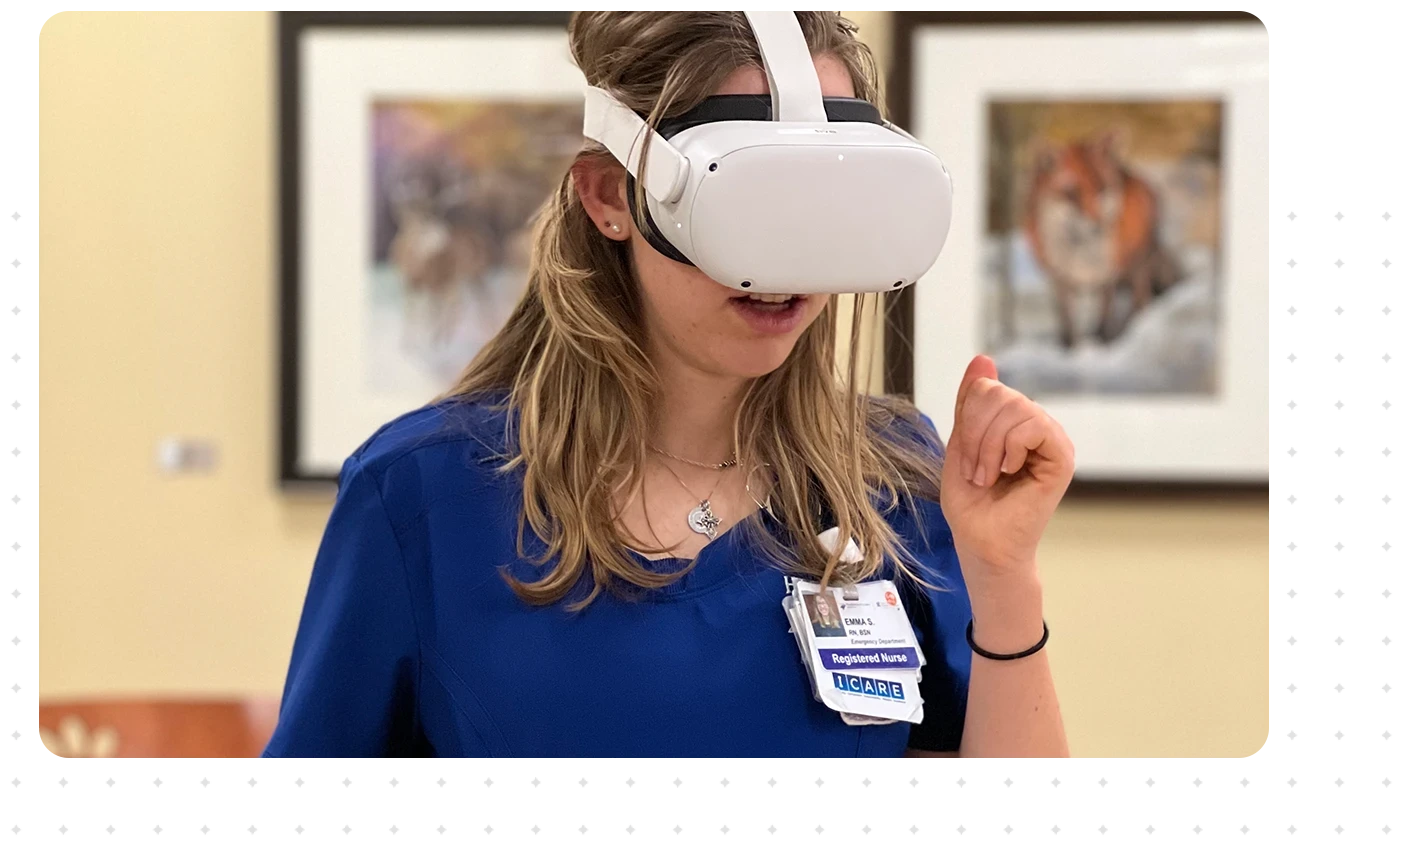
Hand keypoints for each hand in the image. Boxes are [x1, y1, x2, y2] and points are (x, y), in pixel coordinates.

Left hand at [939, 354, 1074, 580]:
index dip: (967, 419)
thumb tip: (984, 358)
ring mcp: (1052, 440)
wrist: (982, 543)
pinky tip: (1010, 471)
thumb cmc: (971, 503)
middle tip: (976, 472)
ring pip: (1015, 407)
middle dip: (975, 435)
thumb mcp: (961, 443)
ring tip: (989, 476)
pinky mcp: (1063, 457)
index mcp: (1013, 422)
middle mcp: (1037, 426)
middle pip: (999, 394)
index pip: (987, 388)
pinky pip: (1034, 425)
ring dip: (989, 446)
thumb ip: (972, 403)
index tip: (965, 459)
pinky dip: (1010, 448)